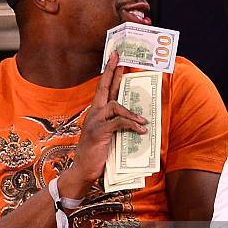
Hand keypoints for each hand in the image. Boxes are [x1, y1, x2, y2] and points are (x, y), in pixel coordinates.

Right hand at [60, 52, 146, 197]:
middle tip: (120, 57)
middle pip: (104, 87)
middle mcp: (94, 113)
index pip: (103, 88)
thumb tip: (137, 120)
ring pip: (115, 105)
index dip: (110, 72)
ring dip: (131, 113)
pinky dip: (131, 125)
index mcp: (96, 113)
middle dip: (112, 71)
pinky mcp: (99, 132)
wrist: (83, 171)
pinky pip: (118, 122)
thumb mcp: (109, 137)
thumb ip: (118, 125)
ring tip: (144, 122)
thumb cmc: (97, 154)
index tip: (115, 57)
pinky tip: (141, 130)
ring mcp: (95, 122)